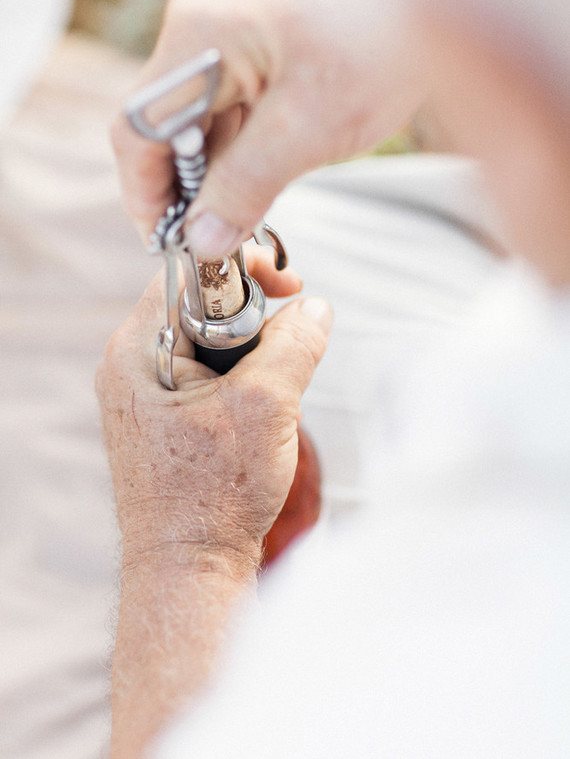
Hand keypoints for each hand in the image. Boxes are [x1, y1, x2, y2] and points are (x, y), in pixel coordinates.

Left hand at [96, 250, 331, 570]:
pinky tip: (257, 419)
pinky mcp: (164, 422)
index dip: (243, 271)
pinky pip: (209, 380)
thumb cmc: (212, 499)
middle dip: (255, 324)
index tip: (285, 283)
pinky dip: (242, 387)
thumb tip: (316, 309)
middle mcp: (132, 368)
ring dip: (253, 361)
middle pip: (203, 309)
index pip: (189, 276)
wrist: (189, 570)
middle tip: (288, 348)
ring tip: (270, 402)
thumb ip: (295, 344)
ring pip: (211, 347)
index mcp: (137, 351)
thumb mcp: (267, 406)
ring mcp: (146, 398)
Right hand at [112, 0, 423, 253]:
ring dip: (212, 174)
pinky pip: (226, 107)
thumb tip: (202, 239)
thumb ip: (244, 188)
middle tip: (211, 240)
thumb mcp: (308, 131)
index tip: (167, 242)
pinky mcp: (254, 44)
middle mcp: (202, 23)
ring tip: (237, 219)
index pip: (138, 128)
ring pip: (196, 120)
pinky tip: (255, 184)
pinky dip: (236, 151)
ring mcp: (227, 30)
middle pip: (164, 124)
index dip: (145, 193)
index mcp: (201, 33)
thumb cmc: (382, 45)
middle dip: (185, 188)